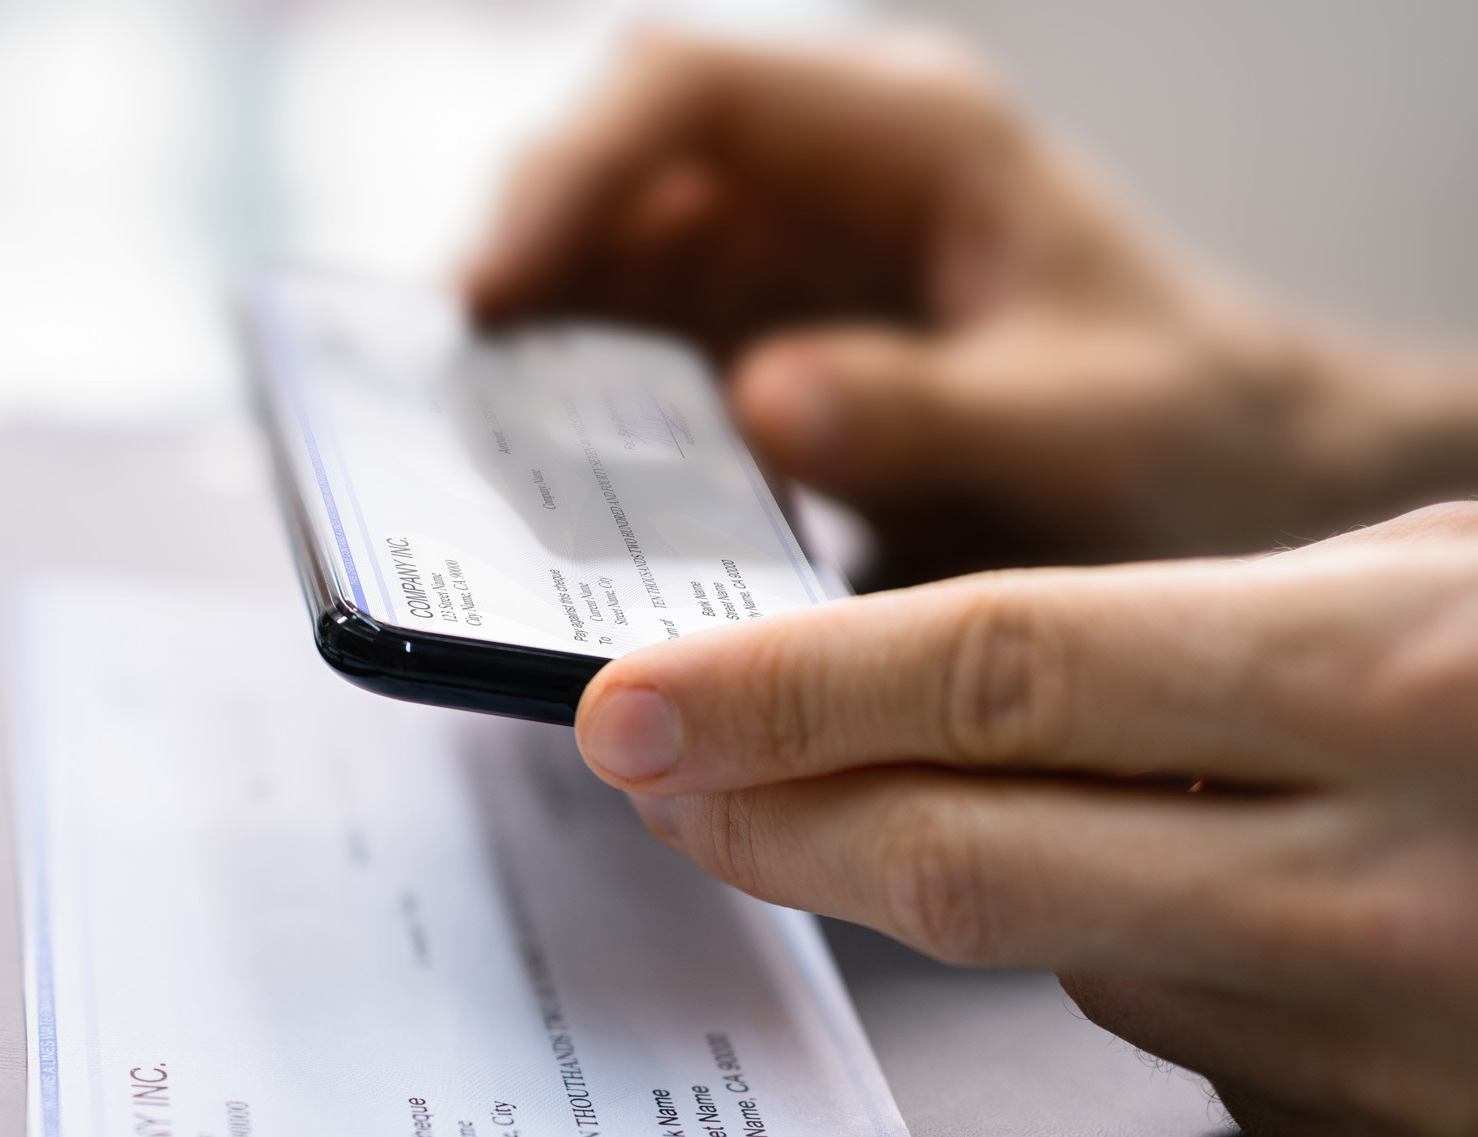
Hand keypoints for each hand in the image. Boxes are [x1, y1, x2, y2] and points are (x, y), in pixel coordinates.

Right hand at [465, 30, 1477, 576]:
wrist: (1234, 484)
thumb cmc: (1189, 429)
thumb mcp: (1085, 426)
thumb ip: (932, 410)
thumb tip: (762, 397)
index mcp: (906, 137)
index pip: (686, 93)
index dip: (565, 175)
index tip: (490, 291)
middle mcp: (818, 179)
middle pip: (607, 173)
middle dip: (520, 268)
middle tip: (454, 400)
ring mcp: (775, 264)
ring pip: (594, 269)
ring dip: (532, 355)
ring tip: (481, 461)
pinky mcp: (750, 350)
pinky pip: (622, 361)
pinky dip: (571, 419)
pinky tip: (546, 492)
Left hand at [572, 503, 1477, 1136]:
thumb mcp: (1475, 583)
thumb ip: (1236, 639)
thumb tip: (964, 698)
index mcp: (1394, 682)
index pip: (997, 673)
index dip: (781, 691)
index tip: (631, 702)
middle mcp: (1374, 885)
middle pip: (961, 858)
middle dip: (767, 822)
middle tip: (654, 779)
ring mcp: (1382, 1054)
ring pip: (1075, 962)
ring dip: (999, 887)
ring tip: (1057, 809)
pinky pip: (1200, 1053)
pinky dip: (1172, 973)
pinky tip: (1261, 921)